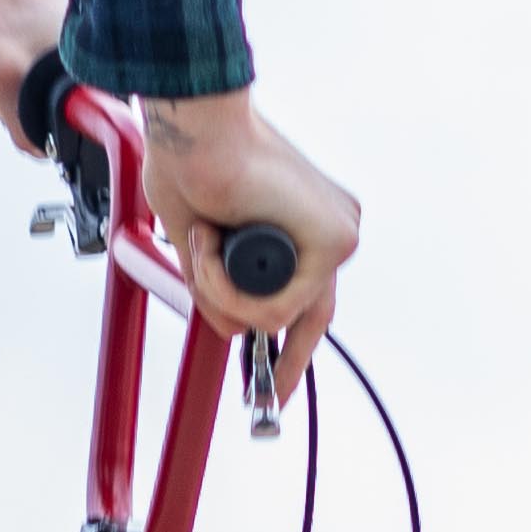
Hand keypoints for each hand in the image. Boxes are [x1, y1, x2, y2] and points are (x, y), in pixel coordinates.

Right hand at [142, 90, 360, 400]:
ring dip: (221, 295)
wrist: (200, 133)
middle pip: (308, 318)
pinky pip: (275, 306)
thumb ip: (224, 292)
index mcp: (308, 226)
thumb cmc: (194, 169)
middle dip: (280, 363)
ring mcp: (336, 234)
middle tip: (261, 398)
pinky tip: (211, 248)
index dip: (292, 350)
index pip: (309, 302)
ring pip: (277, 316)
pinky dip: (229, 288)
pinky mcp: (333, 240)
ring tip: (199, 249)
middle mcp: (331, 229)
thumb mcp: (205, 251)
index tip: (275, 384)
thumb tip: (232, 332)